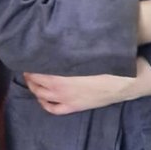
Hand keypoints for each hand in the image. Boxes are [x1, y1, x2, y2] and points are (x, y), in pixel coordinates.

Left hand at [22, 60, 150, 113]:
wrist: (123, 81)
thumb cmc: (102, 62)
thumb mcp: (81, 52)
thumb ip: (65, 49)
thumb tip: (52, 40)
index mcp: (58, 73)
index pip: (34, 68)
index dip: (28, 62)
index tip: (27, 56)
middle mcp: (57, 88)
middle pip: (34, 81)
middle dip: (29, 74)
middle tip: (28, 66)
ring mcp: (65, 99)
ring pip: (41, 95)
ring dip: (34, 88)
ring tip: (32, 80)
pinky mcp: (74, 107)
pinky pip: (53, 109)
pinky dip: (44, 104)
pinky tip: (42, 99)